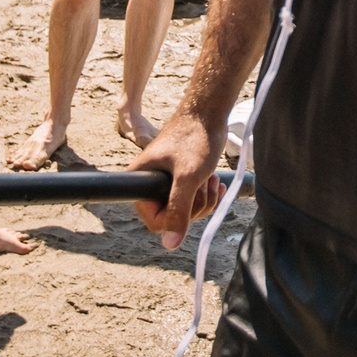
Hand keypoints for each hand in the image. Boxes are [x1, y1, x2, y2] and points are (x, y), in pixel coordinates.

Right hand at [131, 108, 227, 250]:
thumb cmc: (195, 138)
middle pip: (173, 219)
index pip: (154, 222)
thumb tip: (170, 244)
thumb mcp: (188, 177)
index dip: (176, 217)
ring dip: (204, 198)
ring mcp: (167, 183)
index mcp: (140, 183)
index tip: (189, 198)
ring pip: (187, 211)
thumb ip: (178, 210)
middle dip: (195, 205)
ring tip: (208, 175)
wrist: (209, 112)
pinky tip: (216, 181)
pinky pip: (195, 202)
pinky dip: (209, 195)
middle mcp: (150, 185)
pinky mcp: (182, 180)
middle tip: (203, 181)